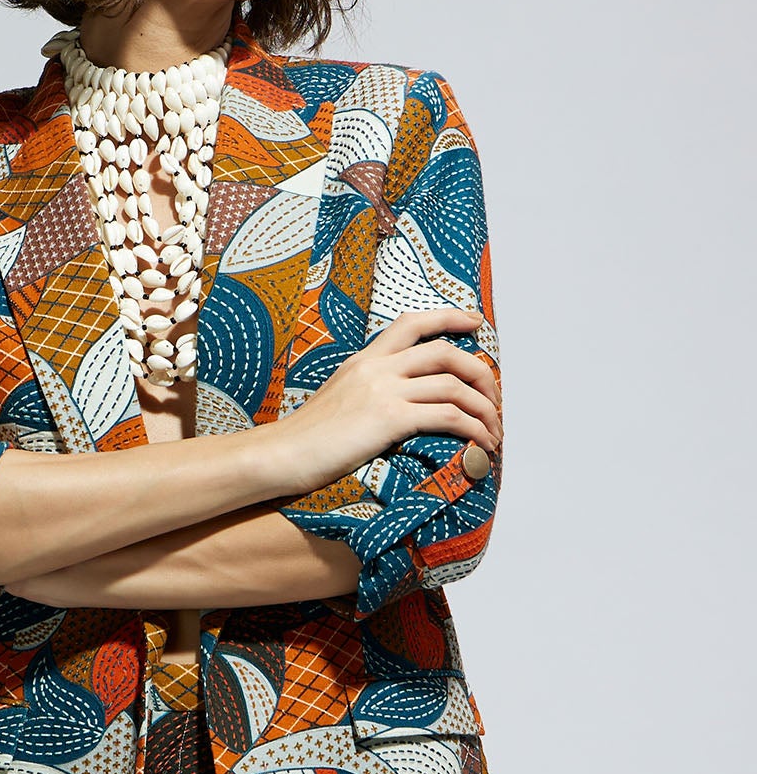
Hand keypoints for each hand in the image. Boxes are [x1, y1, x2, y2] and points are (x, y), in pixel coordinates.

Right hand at [268, 306, 502, 496]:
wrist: (279, 455)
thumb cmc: (304, 439)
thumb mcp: (336, 399)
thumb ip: (366, 391)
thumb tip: (396, 404)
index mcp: (364, 359)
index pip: (412, 322)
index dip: (449, 317)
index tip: (475, 322)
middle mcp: (376, 367)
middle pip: (446, 352)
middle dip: (481, 374)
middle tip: (494, 399)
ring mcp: (383, 391)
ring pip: (454, 385)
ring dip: (484, 409)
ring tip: (493, 432)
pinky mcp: (389, 419)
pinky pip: (449, 416)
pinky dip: (474, 429)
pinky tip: (481, 445)